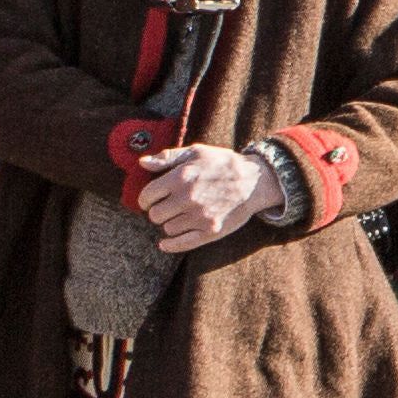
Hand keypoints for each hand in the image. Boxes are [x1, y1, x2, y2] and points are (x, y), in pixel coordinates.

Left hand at [137, 143, 263, 252]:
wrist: (255, 181)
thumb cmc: (223, 164)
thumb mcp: (196, 152)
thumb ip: (167, 157)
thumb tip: (142, 163)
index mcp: (180, 178)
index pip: (147, 196)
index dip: (145, 199)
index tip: (150, 200)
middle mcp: (187, 198)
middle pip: (155, 215)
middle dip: (158, 211)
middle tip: (166, 207)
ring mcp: (199, 217)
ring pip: (168, 229)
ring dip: (170, 223)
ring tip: (180, 216)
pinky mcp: (210, 231)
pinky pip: (181, 244)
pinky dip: (170, 245)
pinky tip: (165, 243)